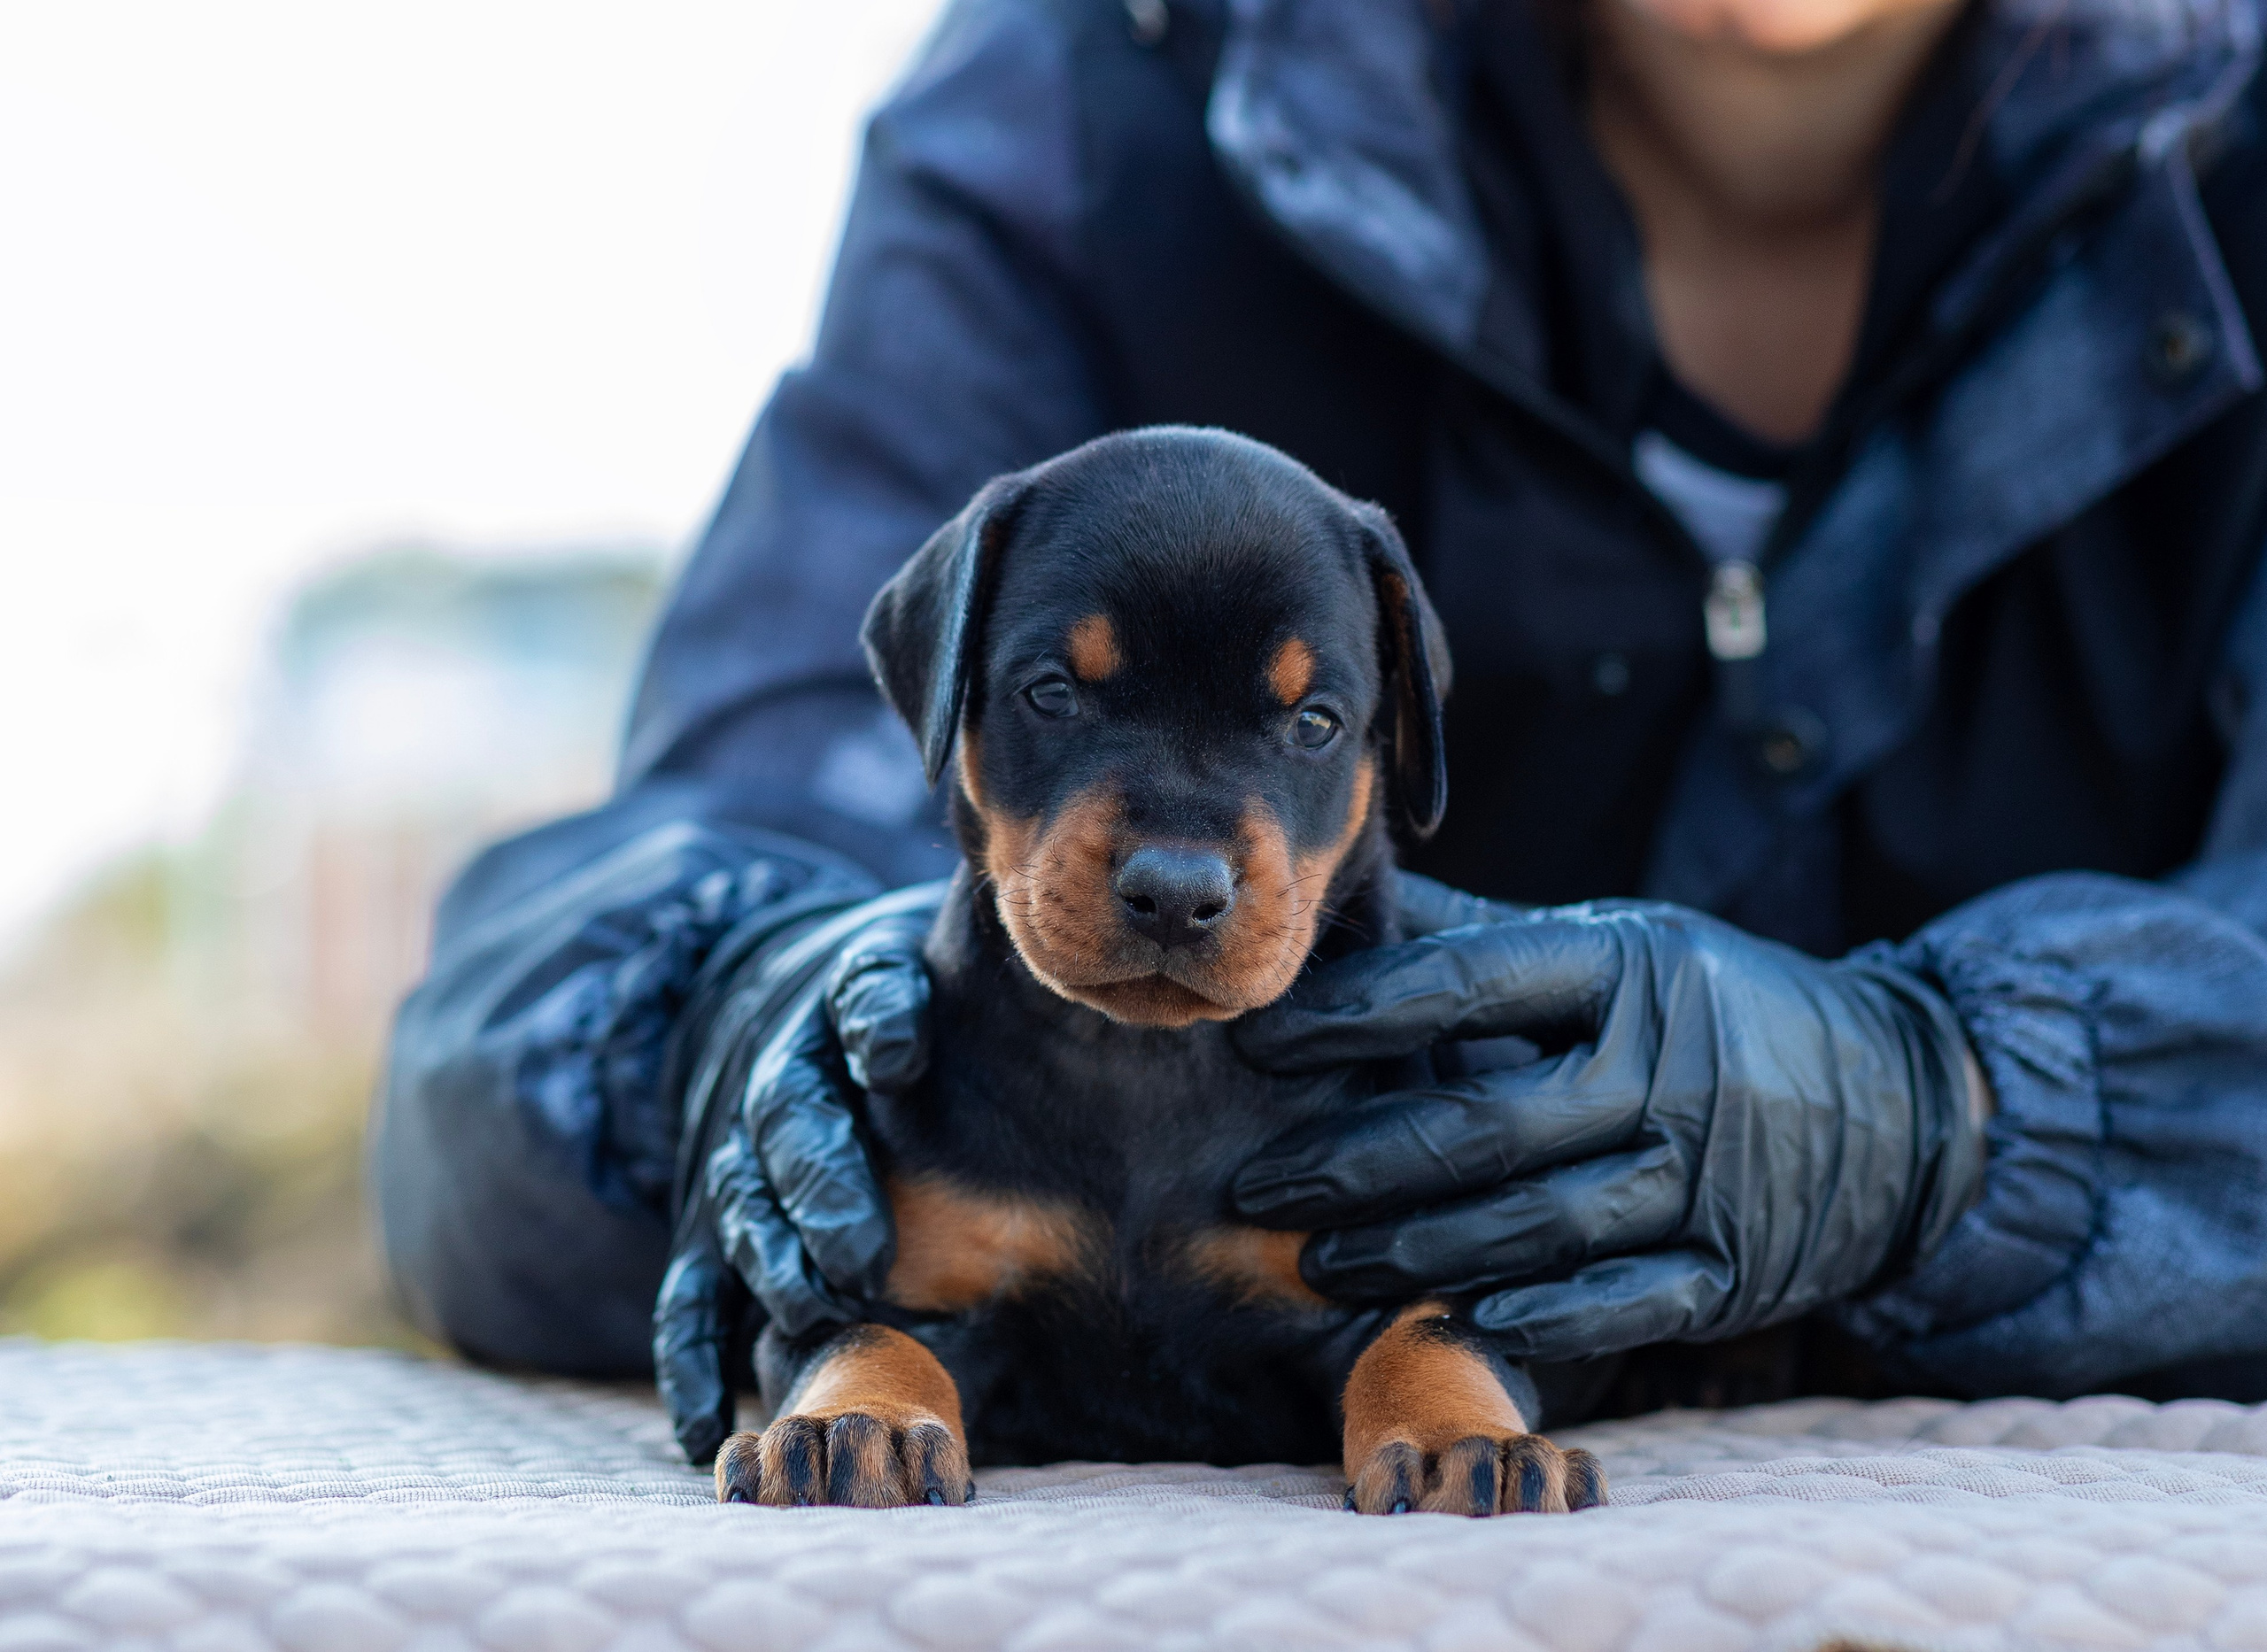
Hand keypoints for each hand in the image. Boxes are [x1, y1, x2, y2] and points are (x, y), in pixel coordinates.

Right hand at [653, 884, 939, 1464]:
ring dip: (775, 1270)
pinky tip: (709, 1425)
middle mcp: (775, 1094)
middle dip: (826, 1198)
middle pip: (791, 1138)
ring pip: (745, 1220)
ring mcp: (738, 1173)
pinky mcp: (712, 1241)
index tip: (897, 1061)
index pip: (857, 1003)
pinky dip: (692, 1366)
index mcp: (841, 1016)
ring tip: (811, 1315)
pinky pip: (690, 1303)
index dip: (879, 1025)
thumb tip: (897, 1048)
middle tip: (865, 1259)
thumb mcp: (930, 984)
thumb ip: (918, 1004)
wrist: (797, 1028)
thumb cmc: (914, 1022)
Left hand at [1230, 902, 1985, 1358]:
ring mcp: (1707, 1176)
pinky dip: (1544, 1316)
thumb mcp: (1627, 947)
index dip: (1355, 1015)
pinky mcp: (1737, 1269)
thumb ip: (1492, 942)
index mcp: (1629, 969)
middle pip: (1485, 1124)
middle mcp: (1669, 1069)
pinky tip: (1460, 1317)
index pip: (1469, 985)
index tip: (1261, 1040)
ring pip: (1537, 1224)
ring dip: (1414, 1253)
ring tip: (1317, 1263)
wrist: (1907, 1098)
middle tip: (1258, 1182)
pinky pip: (1628, 1300)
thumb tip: (1350, 903)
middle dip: (1354, 1161)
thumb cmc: (1718, 1009)